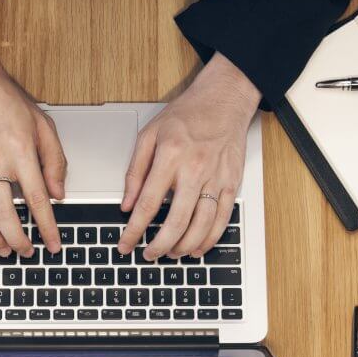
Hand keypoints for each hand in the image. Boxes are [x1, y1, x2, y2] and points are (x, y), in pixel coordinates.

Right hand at [0, 28, 65, 256]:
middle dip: (17, 239)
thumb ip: (54, 161)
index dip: (46, 227)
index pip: (36, 198)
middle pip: (5, 213)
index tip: (53, 244)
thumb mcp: (43, 125)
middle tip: (27, 252)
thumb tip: (59, 193)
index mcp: (20, 151)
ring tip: (5, 251)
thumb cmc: (6, 101)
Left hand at [117, 53, 259, 259]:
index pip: (147, 203)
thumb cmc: (186, 116)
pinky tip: (198, 247)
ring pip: (202, 224)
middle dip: (160, 245)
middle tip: (148, 255)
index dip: (134, 230)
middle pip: (176, 220)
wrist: (223, 100)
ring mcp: (216, 178)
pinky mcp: (232, 182)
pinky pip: (223, 218)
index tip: (125, 244)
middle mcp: (194, 169)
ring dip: (184, 246)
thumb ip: (135, 171)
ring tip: (171, 254)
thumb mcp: (149, 135)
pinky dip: (210, 238)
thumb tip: (126, 203)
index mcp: (169, 156)